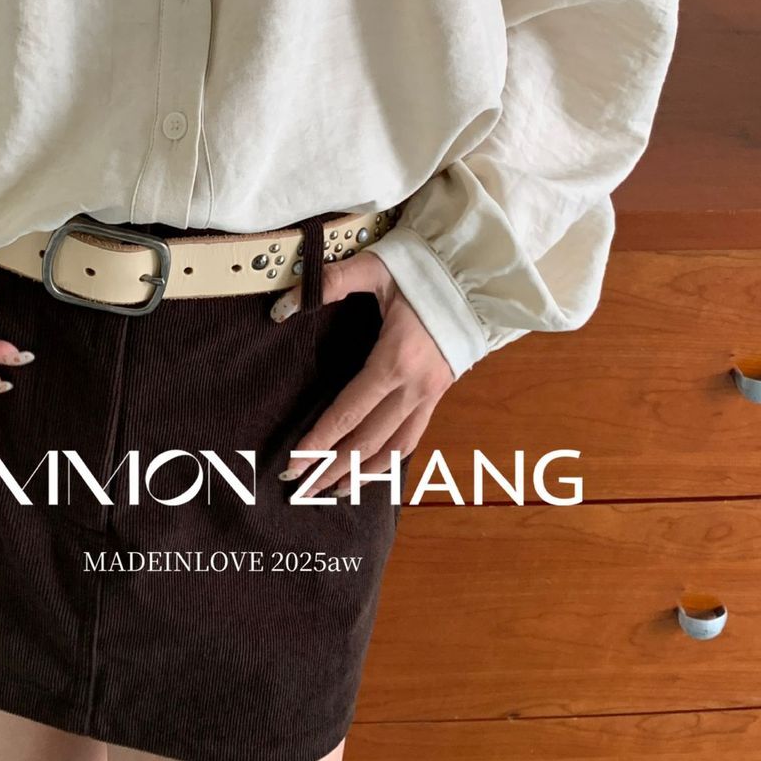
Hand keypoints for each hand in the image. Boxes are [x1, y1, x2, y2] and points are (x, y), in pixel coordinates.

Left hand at [269, 249, 454, 496]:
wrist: (477, 277)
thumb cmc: (424, 270)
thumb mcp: (375, 268)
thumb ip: (329, 283)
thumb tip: (283, 306)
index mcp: (394, 360)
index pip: (349, 412)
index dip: (319, 441)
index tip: (294, 463)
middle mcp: (414, 386)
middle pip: (368, 441)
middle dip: (332, 469)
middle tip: (301, 491)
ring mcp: (430, 394)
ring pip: (394, 448)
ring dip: (362, 474)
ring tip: (333, 491)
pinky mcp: (439, 394)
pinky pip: (413, 436)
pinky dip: (390, 459)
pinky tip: (372, 469)